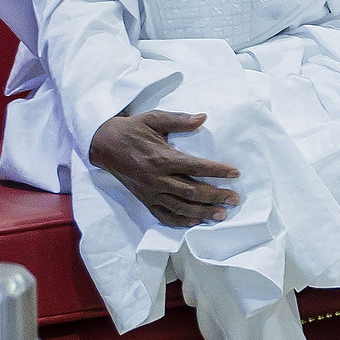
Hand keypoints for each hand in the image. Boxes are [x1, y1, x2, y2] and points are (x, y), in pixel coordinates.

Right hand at [88, 111, 239, 227]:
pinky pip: (163, 215)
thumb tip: (203, 117)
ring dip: (202, 212)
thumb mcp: (153, 119)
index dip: (217, 171)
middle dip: (215, 196)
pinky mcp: (144, 200)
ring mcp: (150, 192)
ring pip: (179, 207)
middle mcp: (156, 178)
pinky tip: (196, 222)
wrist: (104, 145)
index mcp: (161, 158)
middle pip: (191, 191)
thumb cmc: (132, 130)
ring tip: (221, 215)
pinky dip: (181, 221)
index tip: (235, 173)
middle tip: (235, 199)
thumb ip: (179, 119)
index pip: (195, 166)